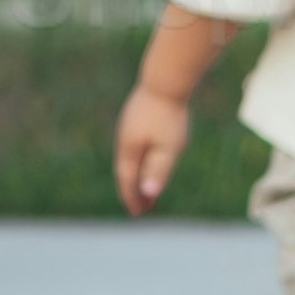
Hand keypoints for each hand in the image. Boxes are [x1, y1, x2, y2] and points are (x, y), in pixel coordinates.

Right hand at [114, 76, 193, 212]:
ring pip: (131, 157)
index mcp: (129, 149)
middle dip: (135, 191)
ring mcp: (129, 125)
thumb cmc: (170, 115)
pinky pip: (136, 144)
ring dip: (138, 175)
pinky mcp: (137, 115)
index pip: (129, 181)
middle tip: (143, 209)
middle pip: (127, 171)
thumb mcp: (169, 147)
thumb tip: (149, 195)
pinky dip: (141, 158)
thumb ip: (159, 170)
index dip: (133, 199)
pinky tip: (149, 157)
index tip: (139, 215)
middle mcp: (124, 139)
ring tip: (147, 187)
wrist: (166, 79)